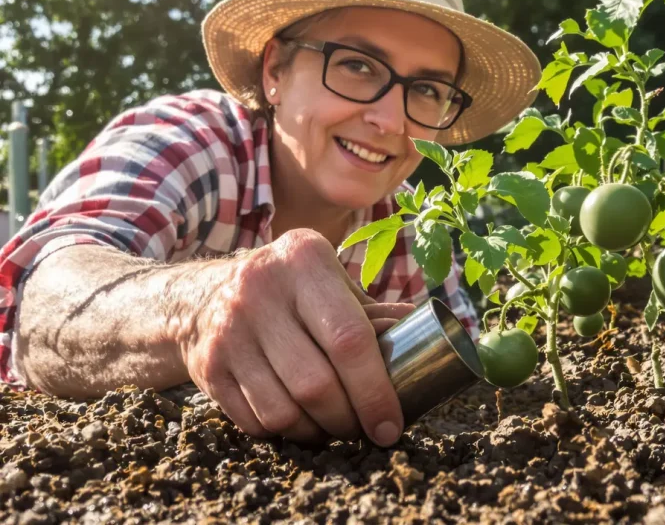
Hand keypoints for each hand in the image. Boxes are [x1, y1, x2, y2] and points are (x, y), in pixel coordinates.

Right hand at [182, 229, 414, 444]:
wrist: (205, 294)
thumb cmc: (293, 291)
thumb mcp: (330, 281)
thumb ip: (373, 312)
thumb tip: (429, 338)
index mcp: (304, 260)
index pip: (350, 339)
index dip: (376, 391)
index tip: (391, 425)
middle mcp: (260, 290)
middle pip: (316, 383)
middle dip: (348, 420)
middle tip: (363, 429)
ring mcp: (228, 329)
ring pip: (283, 410)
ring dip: (316, 432)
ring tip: (333, 428)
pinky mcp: (207, 365)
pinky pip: (254, 420)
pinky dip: (284, 433)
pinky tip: (299, 423)